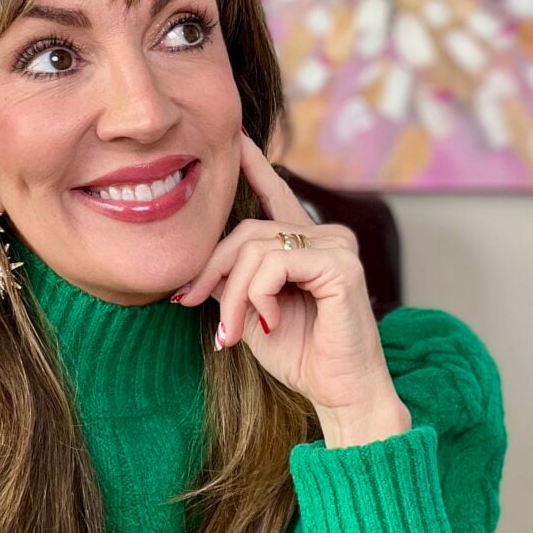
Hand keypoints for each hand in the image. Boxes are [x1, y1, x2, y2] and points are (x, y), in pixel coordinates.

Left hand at [173, 132, 407, 431]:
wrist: (339, 394)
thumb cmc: (301, 357)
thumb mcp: (251, 313)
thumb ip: (232, 281)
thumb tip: (199, 266)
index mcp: (305, 246)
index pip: (275, 198)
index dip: (255, 167)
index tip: (236, 139)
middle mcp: (325, 237)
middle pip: (247, 231)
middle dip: (212, 270)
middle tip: (190, 304)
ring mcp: (337, 246)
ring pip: (256, 248)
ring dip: (233, 294)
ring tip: (230, 332)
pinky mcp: (342, 264)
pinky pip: (276, 263)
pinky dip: (258, 294)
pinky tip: (267, 320)